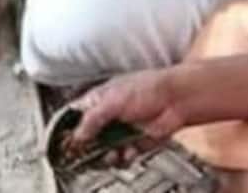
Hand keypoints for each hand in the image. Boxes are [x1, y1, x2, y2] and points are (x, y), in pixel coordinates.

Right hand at [66, 69, 187, 150]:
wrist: (177, 100)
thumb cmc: (150, 88)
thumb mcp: (114, 101)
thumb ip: (93, 118)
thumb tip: (78, 134)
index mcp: (101, 99)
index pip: (79, 115)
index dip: (72, 128)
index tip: (69, 141)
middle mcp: (111, 114)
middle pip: (91, 136)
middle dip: (91, 147)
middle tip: (91, 153)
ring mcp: (123, 129)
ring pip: (106, 149)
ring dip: (108, 154)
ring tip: (113, 154)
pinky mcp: (136, 142)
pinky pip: (124, 156)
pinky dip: (125, 157)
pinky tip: (129, 153)